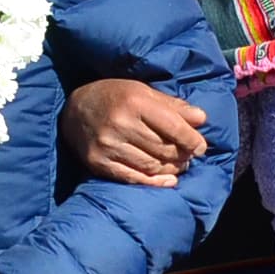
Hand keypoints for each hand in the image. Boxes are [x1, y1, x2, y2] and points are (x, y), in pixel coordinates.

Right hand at [62, 78, 208, 187]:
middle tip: (188, 156)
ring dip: (171, 169)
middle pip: (164, 149)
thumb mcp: (143, 91)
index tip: (200, 147)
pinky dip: (155, 182)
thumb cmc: (114, 97)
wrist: (72, 109)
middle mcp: (120, 124)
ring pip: (152, 166)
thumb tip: (201, 119)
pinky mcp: (98, 163)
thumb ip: (172, 106)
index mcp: (135, 102)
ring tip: (178, 165)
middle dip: (183, 155)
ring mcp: (108, 146)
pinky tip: (168, 180)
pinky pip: (134, 179)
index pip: (173, 127)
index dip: (192, 140)